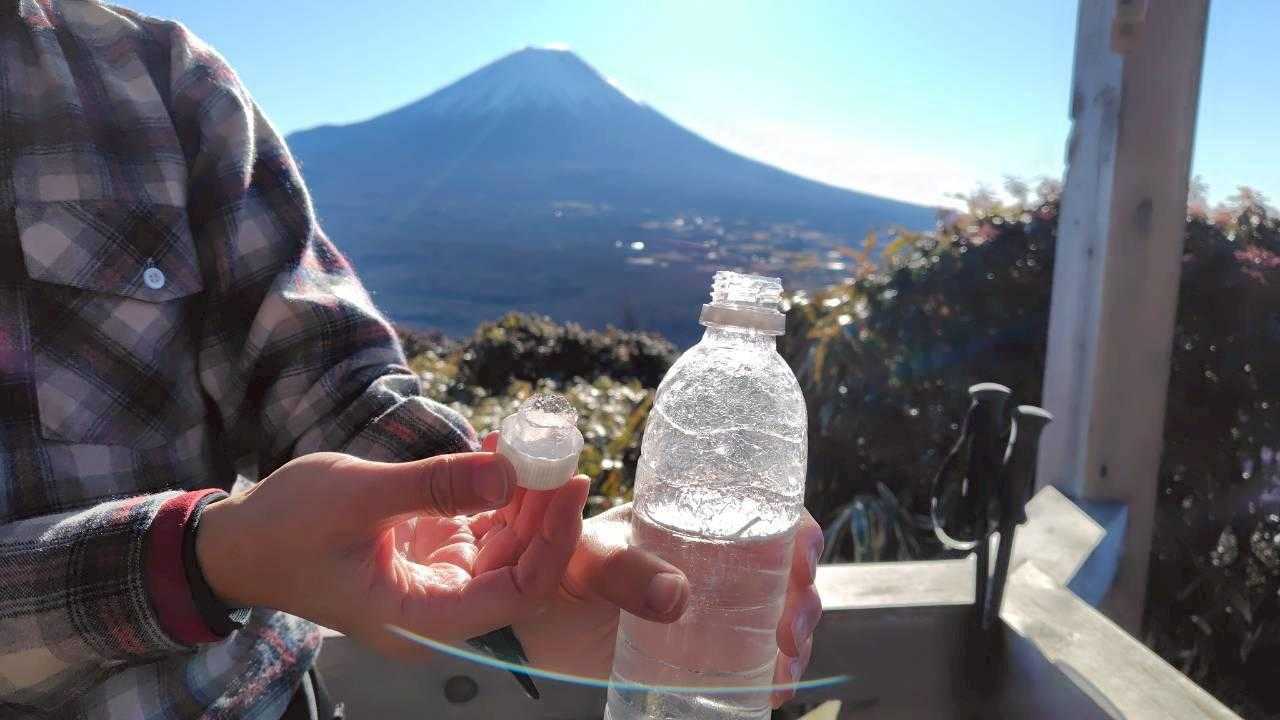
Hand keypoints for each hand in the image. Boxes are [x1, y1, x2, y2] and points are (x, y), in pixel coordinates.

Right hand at [196, 450, 589, 657]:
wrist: (238, 541)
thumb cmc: (285, 526)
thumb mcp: (360, 496)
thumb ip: (435, 486)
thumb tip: (508, 473)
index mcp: (421, 618)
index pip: (517, 594)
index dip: (553, 543)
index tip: (569, 485)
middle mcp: (437, 609)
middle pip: (519, 567)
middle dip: (544, 512)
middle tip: (561, 451)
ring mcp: (435, 583)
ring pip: (505, 546)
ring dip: (523, 497)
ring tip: (535, 441)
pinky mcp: (429, 556)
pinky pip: (479, 527)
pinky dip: (494, 491)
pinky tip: (501, 449)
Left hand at [472, 434, 823, 707]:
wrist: (534, 621)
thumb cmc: (558, 569)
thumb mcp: (583, 560)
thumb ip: (620, 569)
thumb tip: (676, 596)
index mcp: (694, 516)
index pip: (766, 509)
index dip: (797, 531)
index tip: (801, 559)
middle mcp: (717, 558)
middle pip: (787, 568)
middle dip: (804, 597)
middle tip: (790, 630)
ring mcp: (719, 605)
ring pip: (783, 613)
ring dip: (798, 638)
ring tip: (785, 663)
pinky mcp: (711, 648)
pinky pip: (760, 657)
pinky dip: (777, 673)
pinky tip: (775, 688)